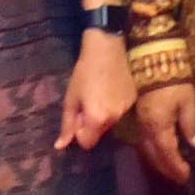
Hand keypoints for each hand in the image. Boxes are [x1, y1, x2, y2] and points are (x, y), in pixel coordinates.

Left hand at [65, 29, 139, 150]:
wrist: (108, 48)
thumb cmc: (85, 72)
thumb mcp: (71, 98)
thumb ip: (67, 124)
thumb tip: (60, 146)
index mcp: (96, 119)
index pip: (87, 143)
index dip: (79, 133)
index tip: (78, 116)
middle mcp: (114, 119)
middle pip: (99, 134)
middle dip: (91, 124)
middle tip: (86, 103)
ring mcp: (126, 110)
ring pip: (110, 123)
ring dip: (102, 115)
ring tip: (98, 94)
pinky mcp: (133, 100)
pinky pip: (119, 112)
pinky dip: (113, 106)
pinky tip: (110, 89)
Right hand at [131, 79, 194, 182]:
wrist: (153, 60)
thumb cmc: (174, 81)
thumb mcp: (188, 102)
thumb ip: (191, 125)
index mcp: (158, 128)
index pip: (168, 155)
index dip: (177, 168)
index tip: (187, 177)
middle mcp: (146, 130)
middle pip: (154, 157)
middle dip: (167, 169)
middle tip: (180, 177)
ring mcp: (140, 123)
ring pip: (147, 150)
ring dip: (159, 162)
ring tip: (172, 167)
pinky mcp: (139, 116)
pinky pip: (145, 141)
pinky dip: (154, 151)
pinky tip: (162, 150)